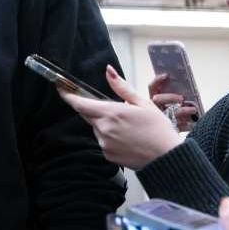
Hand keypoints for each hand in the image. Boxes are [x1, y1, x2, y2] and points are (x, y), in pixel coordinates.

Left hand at [59, 65, 182, 169]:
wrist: (167, 158)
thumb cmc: (158, 128)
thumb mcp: (143, 103)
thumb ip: (122, 87)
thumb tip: (108, 71)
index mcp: (111, 113)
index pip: (81, 104)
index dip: (68, 96)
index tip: (61, 89)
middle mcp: (103, 129)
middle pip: (89, 115)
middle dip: (96, 110)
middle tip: (117, 111)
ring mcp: (104, 144)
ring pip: (97, 129)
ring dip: (105, 124)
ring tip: (129, 128)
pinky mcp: (108, 156)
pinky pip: (103, 141)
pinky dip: (111, 137)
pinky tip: (128, 139)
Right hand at [148, 74, 198, 130]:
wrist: (169, 137)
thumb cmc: (176, 115)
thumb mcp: (173, 102)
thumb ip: (175, 95)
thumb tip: (184, 86)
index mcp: (153, 101)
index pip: (152, 87)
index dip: (157, 80)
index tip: (167, 75)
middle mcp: (154, 110)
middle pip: (158, 99)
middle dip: (170, 97)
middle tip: (182, 98)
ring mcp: (160, 120)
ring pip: (170, 113)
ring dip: (183, 110)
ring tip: (194, 109)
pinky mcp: (169, 130)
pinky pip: (178, 127)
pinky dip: (186, 124)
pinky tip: (192, 122)